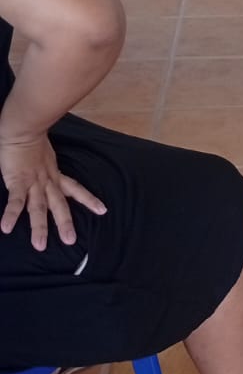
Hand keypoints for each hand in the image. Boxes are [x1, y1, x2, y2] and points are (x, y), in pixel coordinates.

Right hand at [0, 134, 105, 251]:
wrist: (24, 127)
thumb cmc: (32, 139)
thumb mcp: (45, 156)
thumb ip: (45, 167)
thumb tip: (44, 172)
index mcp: (54, 175)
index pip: (75, 189)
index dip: (88, 199)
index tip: (102, 210)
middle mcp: (47, 181)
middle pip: (59, 205)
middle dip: (64, 223)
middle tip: (71, 241)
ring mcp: (33, 183)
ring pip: (38, 208)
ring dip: (39, 227)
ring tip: (40, 245)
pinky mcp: (17, 181)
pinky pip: (14, 201)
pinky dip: (11, 215)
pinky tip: (6, 228)